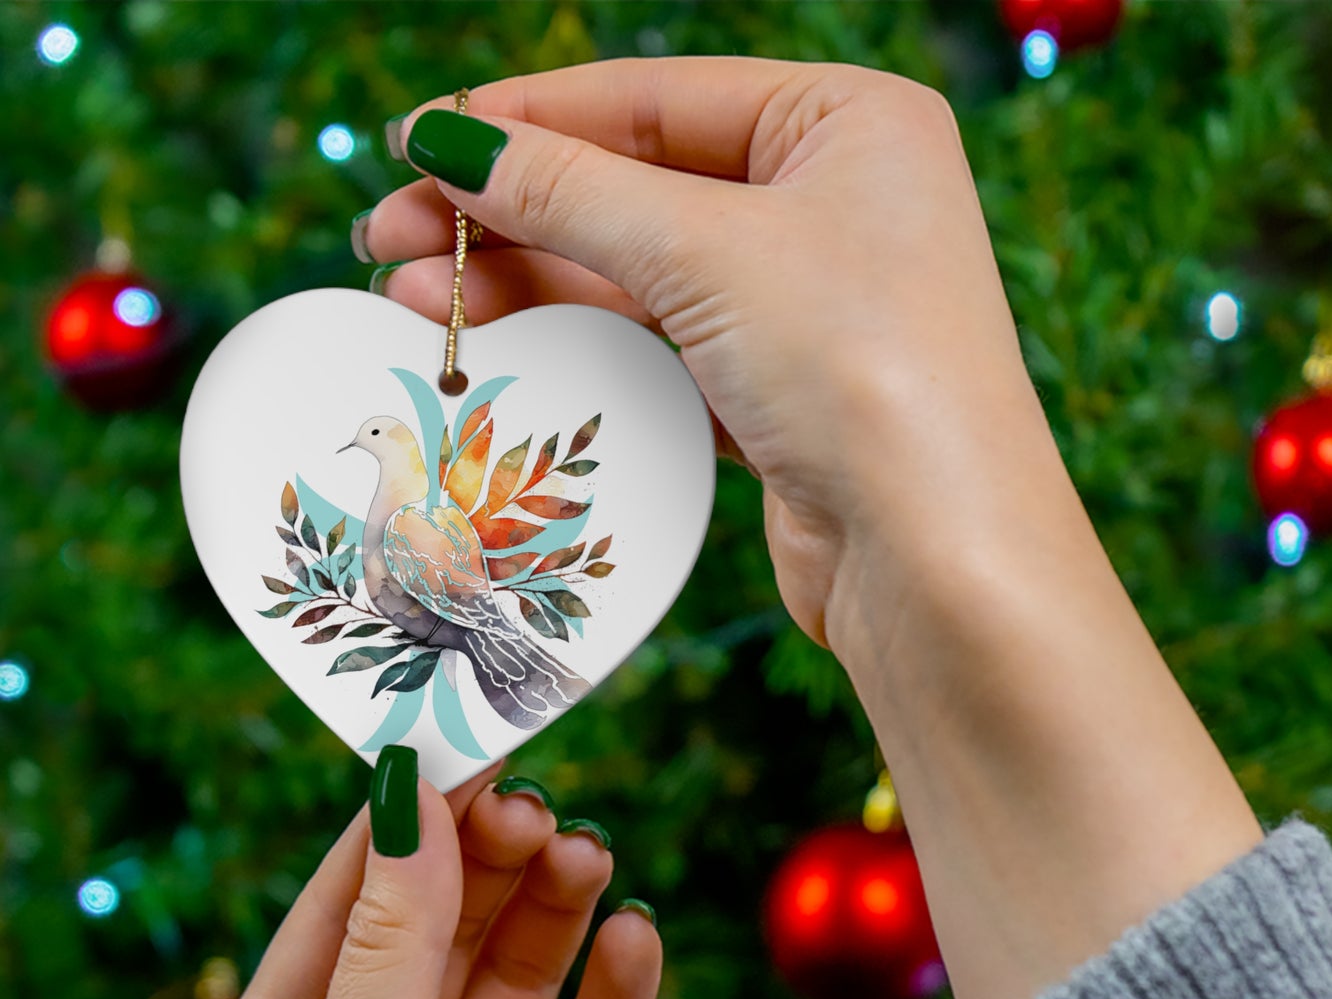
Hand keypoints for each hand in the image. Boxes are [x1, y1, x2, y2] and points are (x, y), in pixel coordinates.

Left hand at [201, 757, 661, 998]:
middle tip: (540, 808)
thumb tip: (410, 795)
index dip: (408, 823)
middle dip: (491, 864)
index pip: (352, 902)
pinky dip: (617, 995)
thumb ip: (391, 944)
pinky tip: (636, 940)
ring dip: (556, 912)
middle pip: (447, 928)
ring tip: (589, 858)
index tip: (466, 745)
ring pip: (521, 978)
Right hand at [360, 56, 1050, 652]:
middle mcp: (835, 202)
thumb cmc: (860, 370)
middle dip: (509, 211)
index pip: (654, 98)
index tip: (416, 141)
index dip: (526, 118)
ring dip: (530, 281)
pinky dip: (584, 344)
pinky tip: (503, 345)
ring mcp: (809, 303)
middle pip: (636, 186)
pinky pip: (662, 346)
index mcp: (848, 123)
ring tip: (413, 299)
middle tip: (389, 237)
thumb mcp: (706, 251)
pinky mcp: (782, 393)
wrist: (935, 558)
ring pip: (641, 272)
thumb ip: (571, 190)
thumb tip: (451, 141)